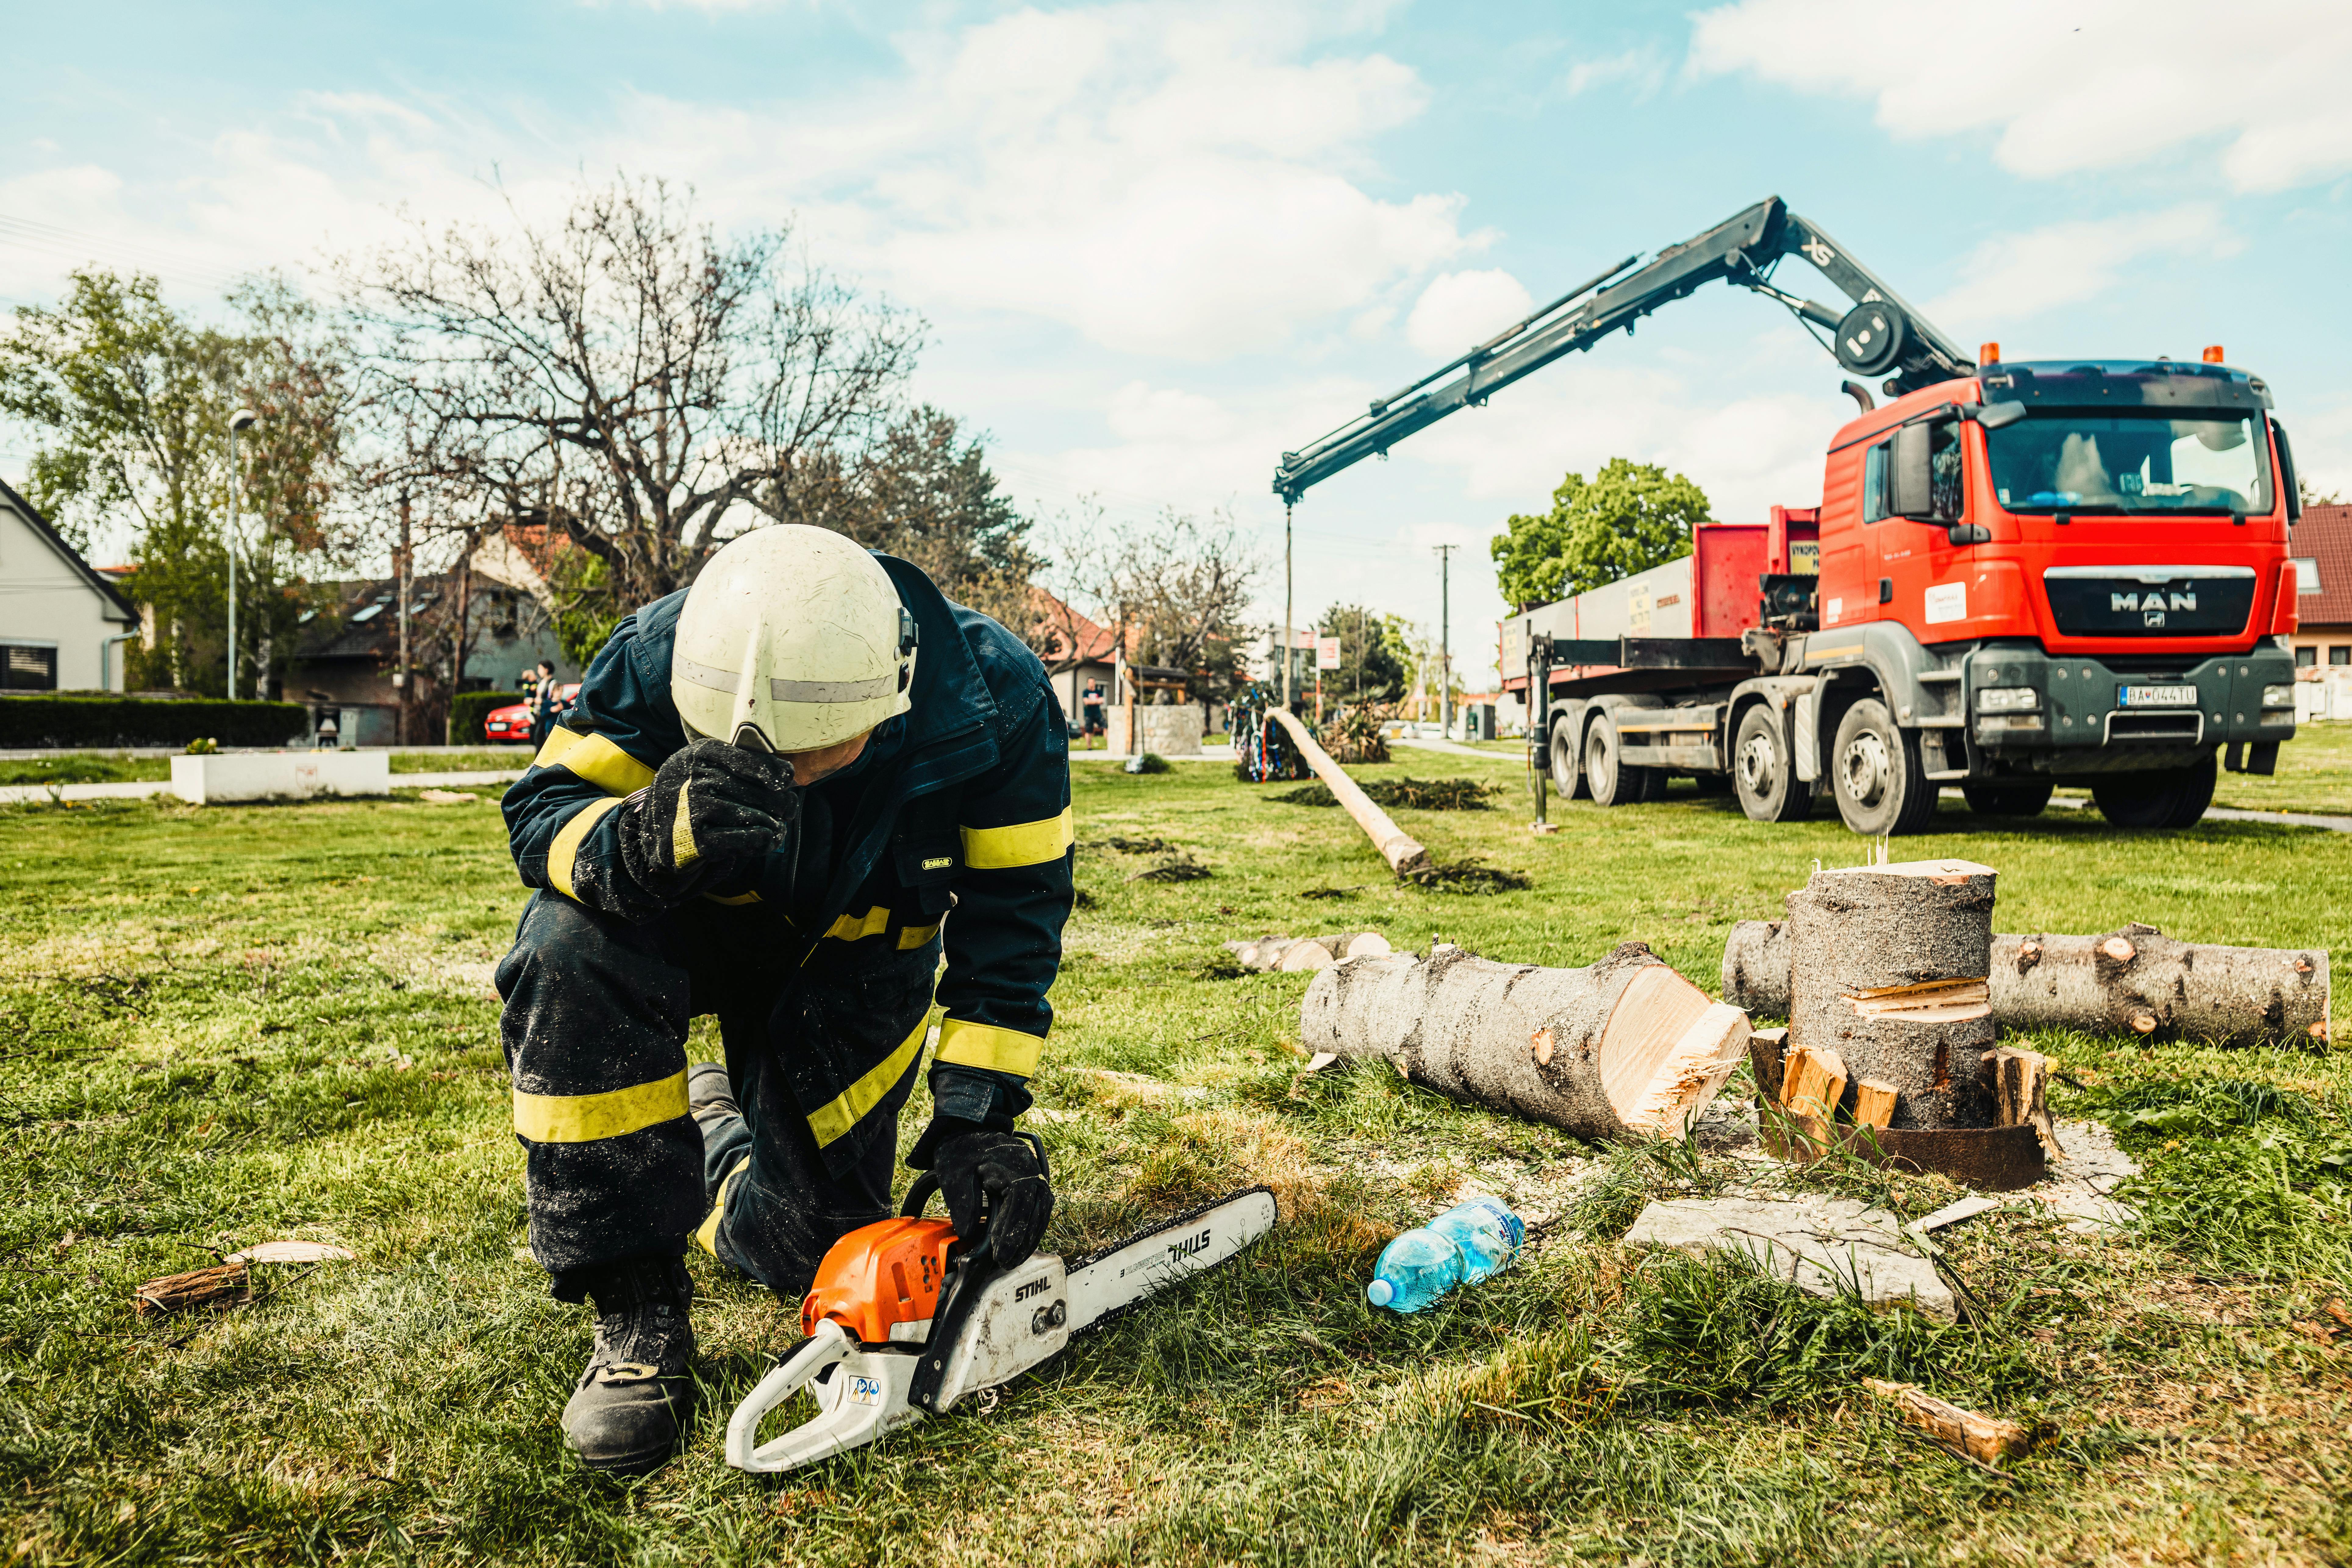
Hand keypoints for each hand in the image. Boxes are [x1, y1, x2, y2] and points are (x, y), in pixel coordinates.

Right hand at [618, 739, 797, 903]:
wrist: (658, 833)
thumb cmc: (693, 797)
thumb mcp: (707, 769)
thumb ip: (740, 765)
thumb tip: (787, 776)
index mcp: (700, 755)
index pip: (746, 759)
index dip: (772, 771)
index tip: (787, 780)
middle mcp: (694, 778)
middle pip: (754, 790)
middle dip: (779, 803)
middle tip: (789, 810)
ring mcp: (691, 809)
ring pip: (751, 815)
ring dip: (772, 825)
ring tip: (779, 829)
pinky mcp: (694, 840)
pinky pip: (740, 839)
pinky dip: (761, 841)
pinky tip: (769, 840)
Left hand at [913, 1125, 1052, 1268]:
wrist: (969, 1127)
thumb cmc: (961, 1148)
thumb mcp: (956, 1173)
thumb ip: (963, 1203)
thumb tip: (969, 1233)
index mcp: (1015, 1167)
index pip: (1019, 1205)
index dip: (1010, 1232)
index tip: (999, 1254)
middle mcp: (1032, 1171)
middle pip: (1035, 1213)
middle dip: (1021, 1242)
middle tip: (1006, 1263)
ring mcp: (1036, 1175)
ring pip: (1041, 1213)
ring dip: (1029, 1238)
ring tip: (1013, 1259)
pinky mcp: (1033, 1181)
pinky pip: (1039, 1208)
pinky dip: (1032, 1227)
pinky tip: (1022, 1243)